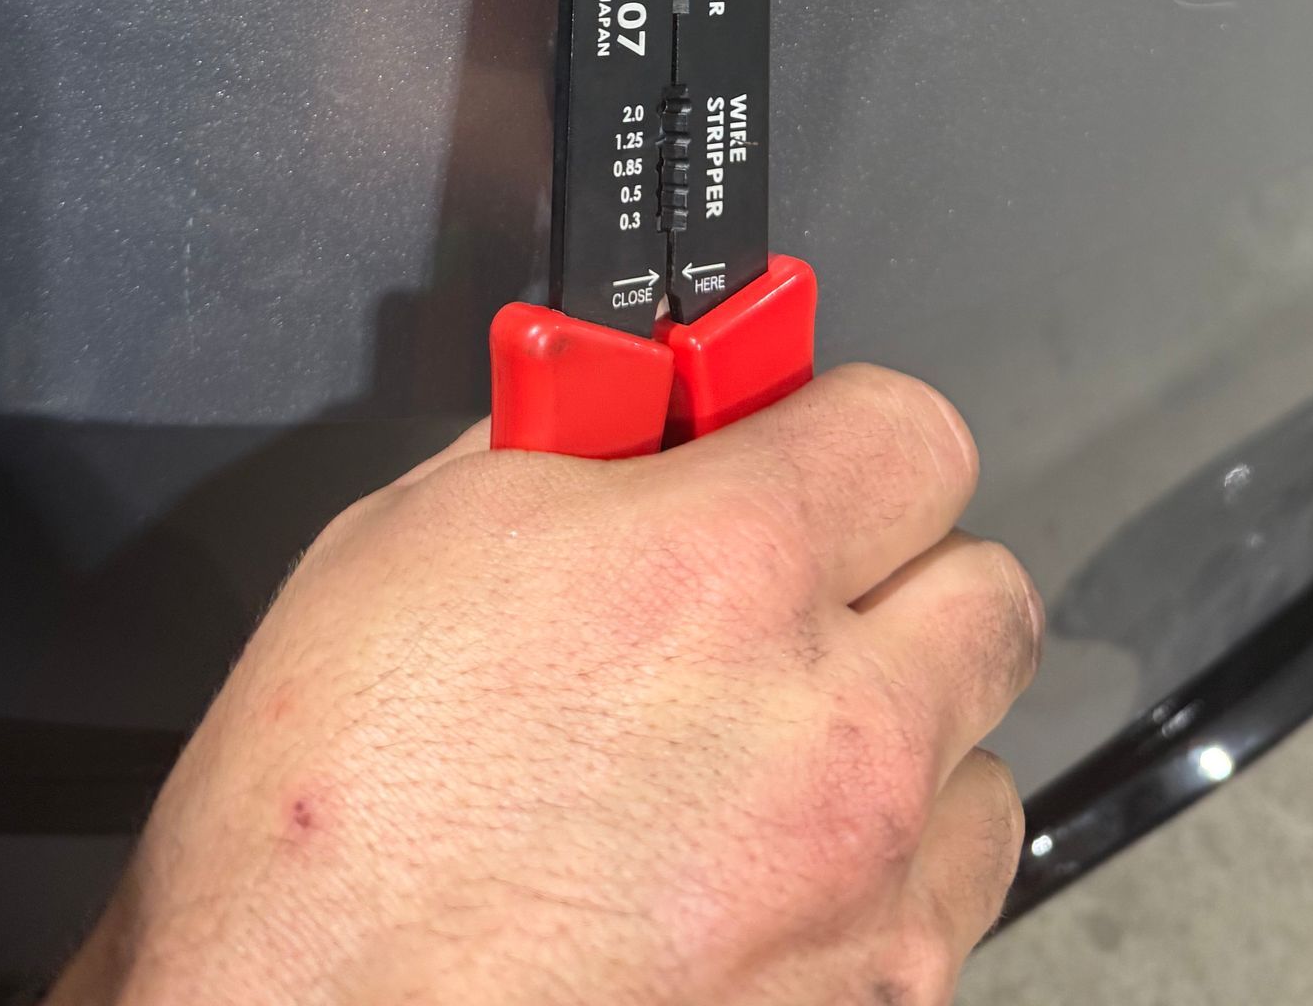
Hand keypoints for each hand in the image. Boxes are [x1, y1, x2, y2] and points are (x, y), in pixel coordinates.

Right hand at [50, 369, 1038, 1005]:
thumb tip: (637, 405)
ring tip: (762, 753)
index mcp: (726, 569)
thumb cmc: (325, 820)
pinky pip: (939, 906)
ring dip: (898, 736)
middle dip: (891, 568)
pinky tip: (755, 869)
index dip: (838, 424)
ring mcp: (861, 892)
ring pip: (983, 758)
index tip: (794, 445)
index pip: (913, 426)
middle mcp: (830, 730)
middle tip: (784, 589)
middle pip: (987, 587)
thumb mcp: (417, 533)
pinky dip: (873, 877)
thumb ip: (572, 443)